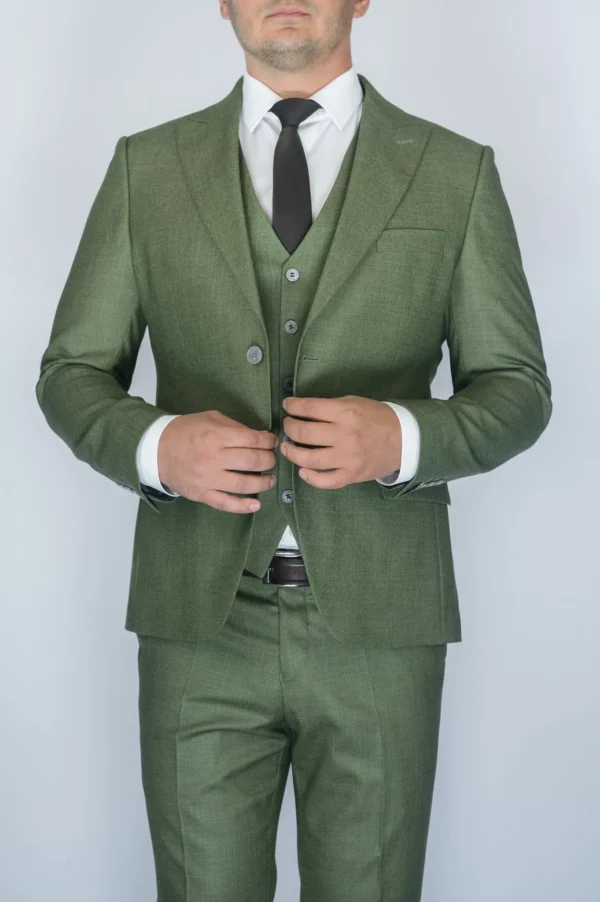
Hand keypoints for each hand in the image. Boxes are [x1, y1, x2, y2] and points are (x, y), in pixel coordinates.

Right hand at [157, 410, 278, 512]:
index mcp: (216, 436)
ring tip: (270, 479)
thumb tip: (259, 436)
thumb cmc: (185, 431)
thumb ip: (234, 427)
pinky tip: (256, 505)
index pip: (252, 439)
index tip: (272, 441)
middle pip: (253, 461)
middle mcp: (214, 458)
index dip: (268, 441)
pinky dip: (243, 506)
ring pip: (244, 484)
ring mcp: (208, 479)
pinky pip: (226, 503)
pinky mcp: (202, 494)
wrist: (155, 450)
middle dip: (269, 460)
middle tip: (271, 459)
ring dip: (263, 482)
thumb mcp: (210, 418)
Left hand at [281, 395, 401, 488]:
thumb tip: (303, 410)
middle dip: (289, 428)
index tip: (287, 406)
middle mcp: (344, 435)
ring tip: (286, 447)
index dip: (292, 406)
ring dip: (291, 453)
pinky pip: (326, 481)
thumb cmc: (377, 418)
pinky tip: (303, 471)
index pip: (309, 408)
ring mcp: (347, 458)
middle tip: (288, 426)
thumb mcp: (354, 402)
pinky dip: (311, 478)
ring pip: (309, 459)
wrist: (404, 439)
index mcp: (345, 413)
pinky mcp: (351, 475)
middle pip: (304, 433)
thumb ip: (330, 407)